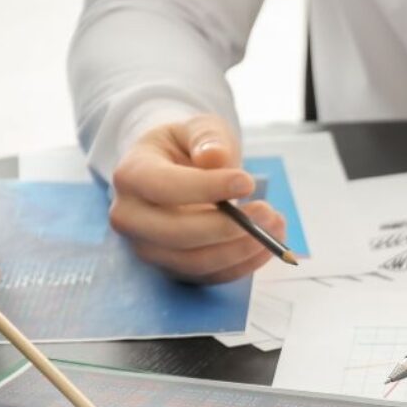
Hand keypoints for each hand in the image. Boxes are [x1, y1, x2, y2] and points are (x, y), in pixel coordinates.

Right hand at [109, 113, 286, 283]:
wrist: (175, 172)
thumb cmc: (188, 148)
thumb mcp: (198, 129)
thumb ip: (207, 138)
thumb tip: (216, 157)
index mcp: (131, 175)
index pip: (164, 188)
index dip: (207, 188)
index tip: (248, 182)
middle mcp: (131, 218)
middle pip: (177, 234)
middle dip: (228, 227)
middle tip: (268, 211)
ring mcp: (150, 249)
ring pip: (196, 262)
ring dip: (241, 249)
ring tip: (275, 224)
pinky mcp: (174, 269)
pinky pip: (210, 276)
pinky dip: (244, 264)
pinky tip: (268, 244)